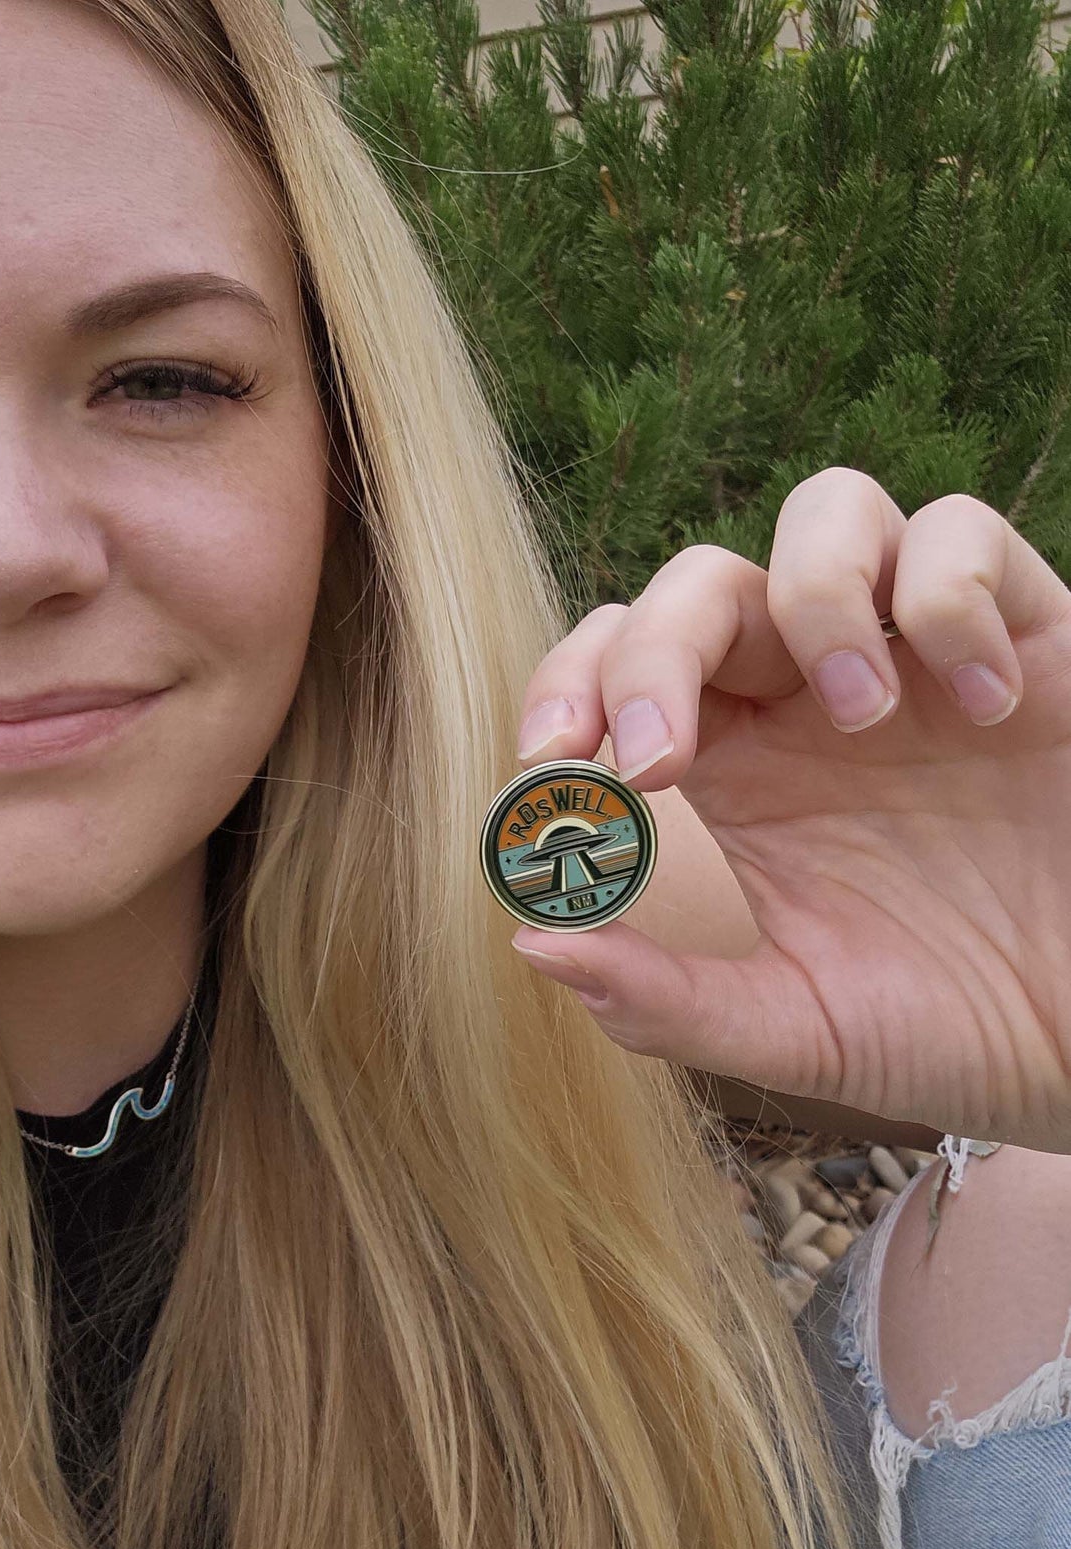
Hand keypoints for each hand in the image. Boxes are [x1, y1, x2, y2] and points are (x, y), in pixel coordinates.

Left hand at [508, 469, 1070, 1154]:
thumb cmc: (956, 1028)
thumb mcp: (801, 1031)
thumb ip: (668, 1001)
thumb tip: (532, 943)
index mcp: (741, 772)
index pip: (619, 668)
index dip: (569, 687)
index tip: (550, 766)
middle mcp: (812, 698)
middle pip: (700, 584)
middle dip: (652, 651)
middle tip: (660, 761)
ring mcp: (917, 657)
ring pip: (826, 513)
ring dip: (813, 598)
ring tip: (860, 716)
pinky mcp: (1030, 635)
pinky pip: (963, 536)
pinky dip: (951, 598)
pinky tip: (985, 705)